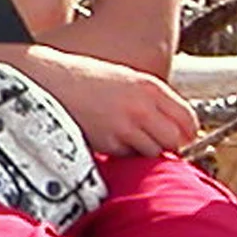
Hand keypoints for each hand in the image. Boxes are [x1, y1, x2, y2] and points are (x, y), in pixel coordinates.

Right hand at [25, 49, 196, 157]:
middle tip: (159, 146)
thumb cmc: (84, 78)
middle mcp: (141, 106)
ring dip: (147, 153)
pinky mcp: (107, 143)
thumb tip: (168, 122)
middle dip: (169, 147)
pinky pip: (128, 158)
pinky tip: (113, 143)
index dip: (186, 133)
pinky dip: (125, 156)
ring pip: (153, 153)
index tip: (181, 138)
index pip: (187, 119)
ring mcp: (124, 126)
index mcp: (149, 87)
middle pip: (174, 141)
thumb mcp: (126, 79)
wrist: (49, 80)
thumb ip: (150, 98)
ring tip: (132, 144)